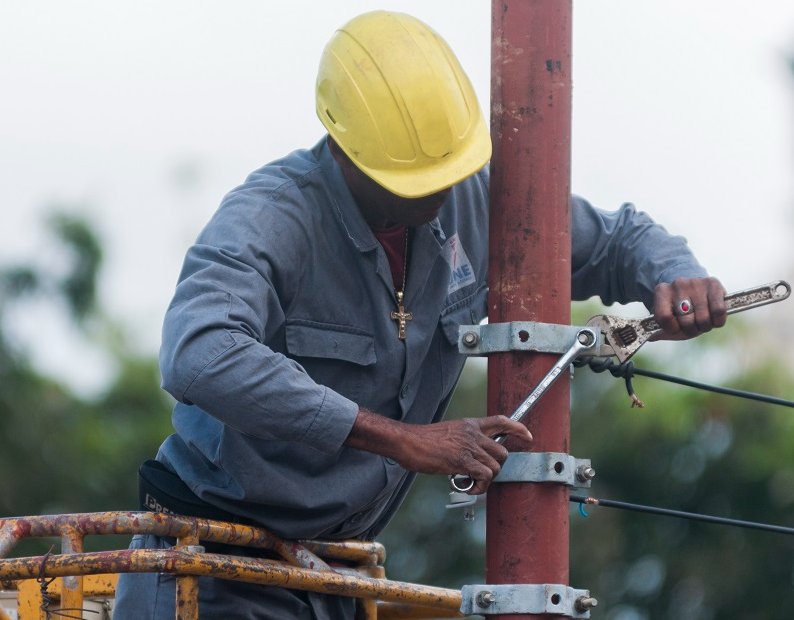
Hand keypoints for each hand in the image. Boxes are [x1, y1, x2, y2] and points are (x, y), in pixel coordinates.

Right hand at [345, 411, 532, 494]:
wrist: (407, 441)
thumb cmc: (423, 440)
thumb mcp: (449, 433)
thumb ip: (464, 440)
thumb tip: (472, 457)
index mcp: (470, 424)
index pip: (502, 420)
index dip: (518, 428)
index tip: (528, 436)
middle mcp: (473, 434)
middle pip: (502, 452)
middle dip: (496, 467)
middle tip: (480, 475)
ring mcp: (469, 447)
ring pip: (495, 467)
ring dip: (486, 480)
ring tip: (470, 482)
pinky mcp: (463, 461)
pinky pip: (485, 476)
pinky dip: (480, 486)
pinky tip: (467, 486)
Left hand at [652, 276, 726, 339]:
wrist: (696, 288)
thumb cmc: (682, 309)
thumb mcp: (670, 319)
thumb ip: (662, 331)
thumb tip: (651, 337)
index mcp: (662, 291)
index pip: (664, 317)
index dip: (672, 329)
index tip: (675, 328)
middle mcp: (678, 284)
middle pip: (686, 320)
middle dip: (691, 330)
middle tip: (692, 326)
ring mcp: (696, 283)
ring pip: (703, 318)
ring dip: (704, 327)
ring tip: (702, 322)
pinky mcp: (713, 284)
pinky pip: (718, 311)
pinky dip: (718, 321)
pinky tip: (714, 319)